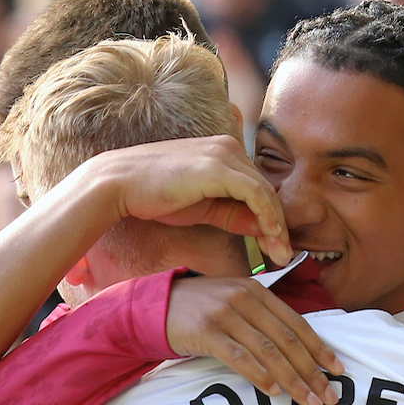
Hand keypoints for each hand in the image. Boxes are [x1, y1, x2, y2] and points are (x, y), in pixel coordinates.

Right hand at [80, 135, 293, 265]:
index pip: (258, 187)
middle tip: (286, 256)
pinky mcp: (219, 168)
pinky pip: (256, 193)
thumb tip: (263, 229)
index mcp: (224, 153)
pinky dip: (267, 217)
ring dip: (277, 225)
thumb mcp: (201, 208)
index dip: (271, 218)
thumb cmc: (153, 195)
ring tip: (281, 254)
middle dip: (279, 225)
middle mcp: (228, 147)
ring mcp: (224, 155)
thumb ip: (233, 214)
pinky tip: (270, 237)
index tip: (276, 247)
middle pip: (267, 189)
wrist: (118, 183)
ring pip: (266, 192)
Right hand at [165, 275, 342, 404]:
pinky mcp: (205, 332)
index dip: (320, 348)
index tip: (337, 371)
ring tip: (308, 402)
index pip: (296, 323)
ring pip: (268, 352)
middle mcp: (244, 298)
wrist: (154, 305)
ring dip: (292, 380)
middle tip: (329, 396)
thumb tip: (297, 348)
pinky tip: (273, 392)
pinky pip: (239, 357)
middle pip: (287, 340)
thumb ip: (261, 316)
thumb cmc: (198, 308)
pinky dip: (259, 376)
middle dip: (312, 372)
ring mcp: (224, 314)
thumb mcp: (233, 301)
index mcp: (256, 290)